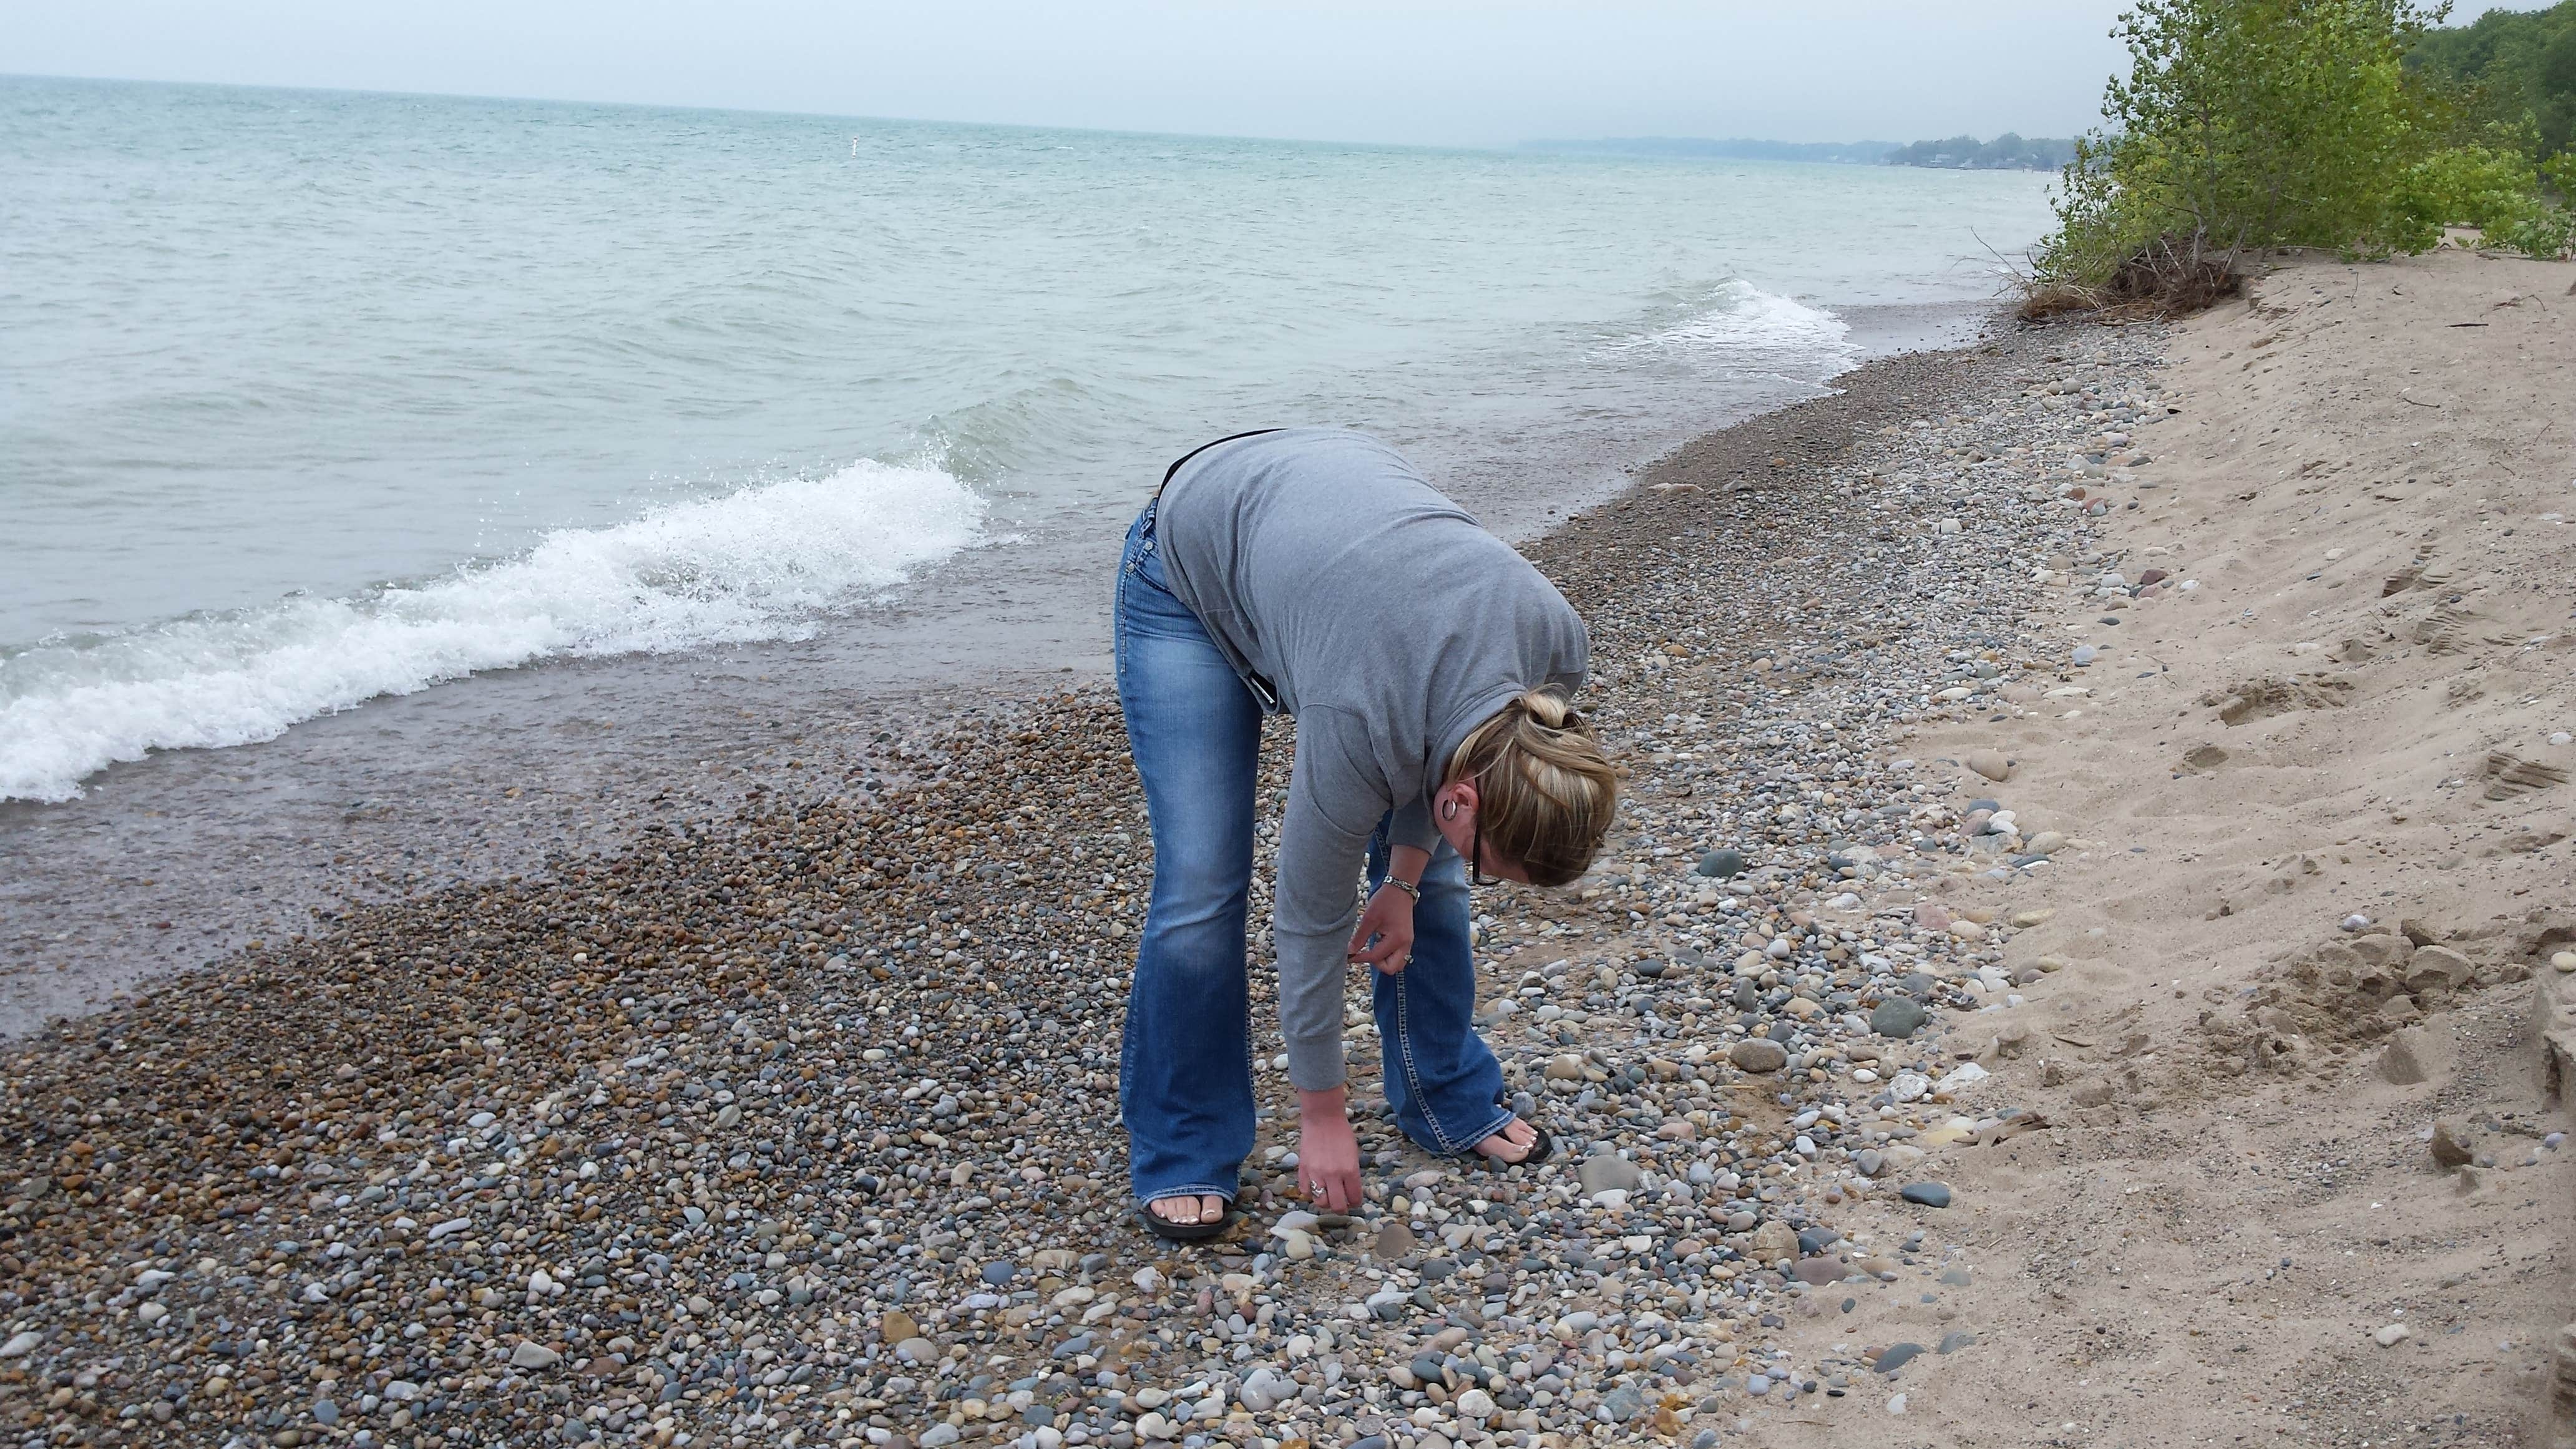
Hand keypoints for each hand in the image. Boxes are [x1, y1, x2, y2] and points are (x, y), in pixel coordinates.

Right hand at [1295, 1088, 1363, 1211]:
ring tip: (1327, 1195)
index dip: (1355, 1203)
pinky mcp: (1303, 1170)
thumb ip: (1352, 1174)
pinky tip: (1315, 1186)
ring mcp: (1316, 1174)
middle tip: (1341, 1204)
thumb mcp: (1353, 1155)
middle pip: (1337, 1206)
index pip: (1354, 1198)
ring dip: (1325, 1202)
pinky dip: (1310, 1192)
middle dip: (1341, 1208)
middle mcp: (1334, 1175)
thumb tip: (1349, 1191)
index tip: (1354, 1201)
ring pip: (1320, 1202)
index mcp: (1350, 1171)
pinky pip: (1305, 1191)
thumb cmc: (1341, 1134)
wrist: (1322, 1119)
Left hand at [1346, 882, 1416, 974]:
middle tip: (1365, 953)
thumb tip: (1350, 952)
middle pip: (1391, 968)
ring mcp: (1408, 943)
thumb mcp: (1369, 918)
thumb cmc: (1385, 900)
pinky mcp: (1407, 940)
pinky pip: (1399, 956)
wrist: (1400, 889)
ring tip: (1373, 948)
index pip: (1376, 957)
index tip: (1349, 956)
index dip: (1360, 958)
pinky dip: (1388, 955)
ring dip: (1384, 961)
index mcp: (1397, 939)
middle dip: (1376, 964)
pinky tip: (1379, 943)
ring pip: (1397, 964)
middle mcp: (1406, 944)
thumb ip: (1360, 937)